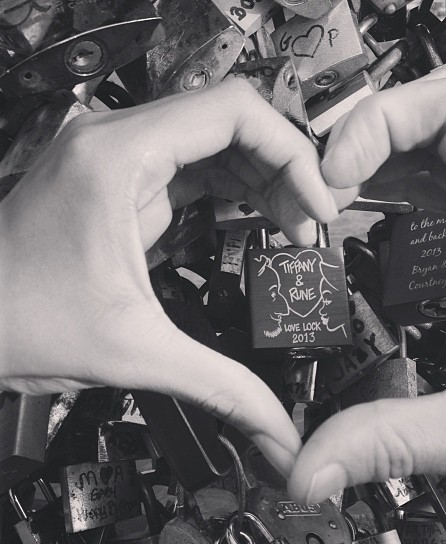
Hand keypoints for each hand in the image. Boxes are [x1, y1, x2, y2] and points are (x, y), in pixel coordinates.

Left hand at [0, 78, 338, 476]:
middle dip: (285, 173)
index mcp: (119, 159)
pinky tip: (257, 225)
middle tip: (311, 223)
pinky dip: (236, 196)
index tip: (317, 203)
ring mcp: (122, 162)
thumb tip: (281, 430)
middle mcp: (119, 145)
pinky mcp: (126, 187)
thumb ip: (224, 390)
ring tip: (293, 228)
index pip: (234, 113)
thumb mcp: (136, 353)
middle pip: (234, 126)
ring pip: (219, 146)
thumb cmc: (14, 319)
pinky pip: (198, 172)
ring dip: (264, 184)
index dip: (292, 153)